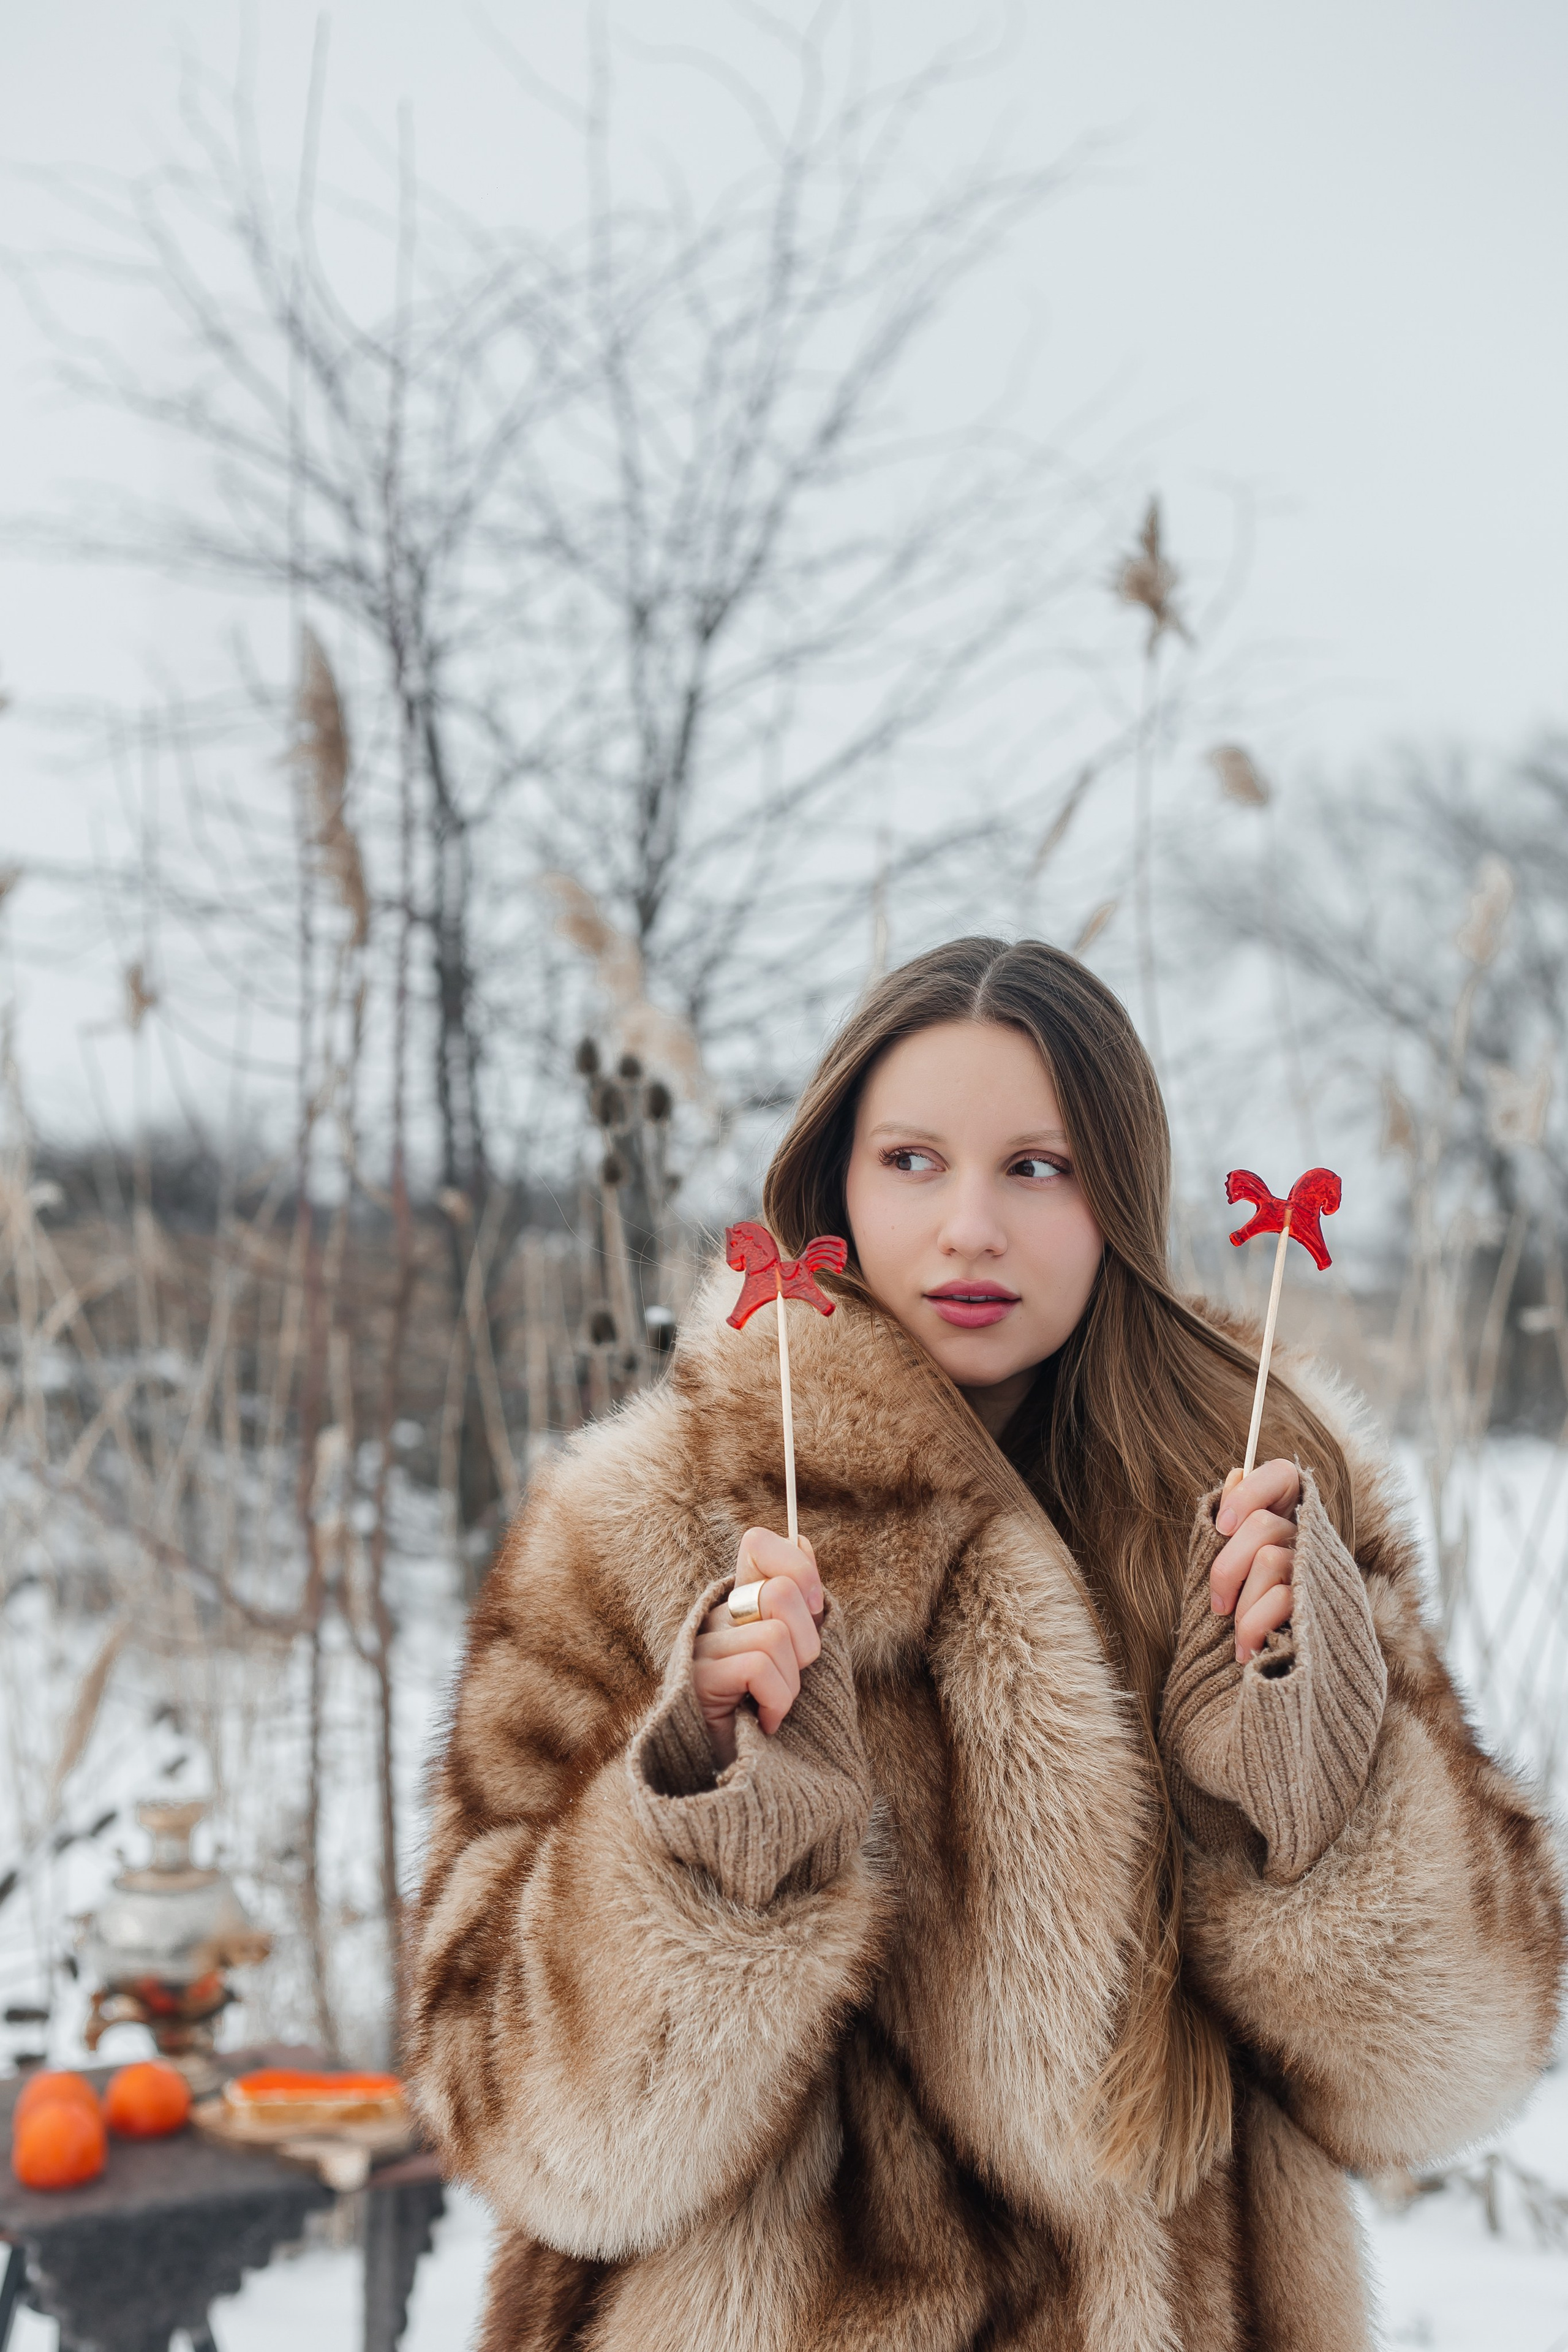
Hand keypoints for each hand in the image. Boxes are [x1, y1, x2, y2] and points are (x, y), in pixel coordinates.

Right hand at [692, 1529, 824, 1766]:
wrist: (744, 1782)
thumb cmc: (772, 1713)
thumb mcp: (797, 1652)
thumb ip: (800, 1602)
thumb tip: (803, 1540)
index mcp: (741, 1604)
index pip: (759, 1544)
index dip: (796, 1567)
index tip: (814, 1608)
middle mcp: (717, 1617)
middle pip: (780, 1591)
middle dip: (806, 1643)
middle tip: (792, 1677)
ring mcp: (703, 1647)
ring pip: (775, 1637)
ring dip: (791, 1684)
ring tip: (774, 1707)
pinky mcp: (699, 1680)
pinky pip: (760, 1667)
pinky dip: (776, 1701)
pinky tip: (764, 1723)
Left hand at [1210, 1458, 1300, 1663]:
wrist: (1295, 1681)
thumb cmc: (1256, 1617)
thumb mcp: (1240, 1569)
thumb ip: (1236, 1526)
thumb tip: (1234, 1474)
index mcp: (1289, 1522)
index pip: (1282, 1476)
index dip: (1249, 1492)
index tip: (1222, 1526)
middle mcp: (1311, 1540)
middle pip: (1263, 1525)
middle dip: (1227, 1568)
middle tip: (1218, 1606)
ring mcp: (1319, 1570)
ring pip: (1269, 1560)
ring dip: (1242, 1606)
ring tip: (1238, 1639)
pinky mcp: (1324, 1602)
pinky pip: (1281, 1598)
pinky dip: (1254, 1624)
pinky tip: (1248, 1649)